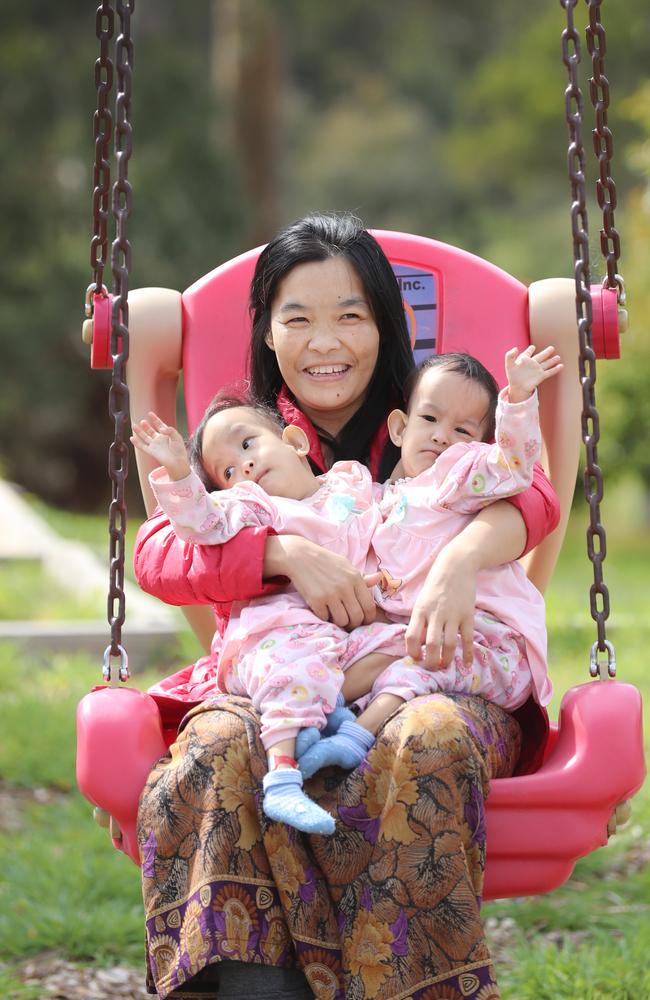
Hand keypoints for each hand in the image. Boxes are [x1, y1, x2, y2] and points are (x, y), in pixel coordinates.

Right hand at [131, 411, 190, 480]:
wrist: (178, 462)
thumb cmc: (179, 450)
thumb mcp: (177, 437)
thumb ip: (170, 430)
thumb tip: (161, 429)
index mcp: (166, 434)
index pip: (159, 425)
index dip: (155, 419)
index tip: (150, 414)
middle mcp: (159, 439)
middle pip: (150, 431)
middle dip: (146, 426)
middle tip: (142, 421)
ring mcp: (155, 445)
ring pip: (145, 437)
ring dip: (139, 432)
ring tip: (134, 426)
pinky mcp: (151, 451)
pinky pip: (142, 446)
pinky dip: (136, 442)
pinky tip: (132, 438)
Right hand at [263, 535, 377, 628]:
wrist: (300, 556)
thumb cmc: (326, 562)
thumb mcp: (346, 566)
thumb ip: (362, 577)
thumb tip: (379, 578)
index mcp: (355, 578)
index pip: (369, 606)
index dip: (368, 618)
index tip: (363, 620)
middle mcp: (345, 587)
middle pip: (357, 617)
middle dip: (354, 624)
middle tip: (349, 622)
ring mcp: (330, 594)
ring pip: (342, 621)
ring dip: (340, 622)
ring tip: (335, 615)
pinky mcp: (316, 600)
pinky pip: (326, 618)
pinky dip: (325, 617)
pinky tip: (323, 610)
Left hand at [405, 545, 476, 668]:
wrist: (456, 566)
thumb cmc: (435, 584)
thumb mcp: (422, 599)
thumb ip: (420, 619)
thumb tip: (418, 643)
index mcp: (420, 610)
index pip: (412, 636)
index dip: (412, 652)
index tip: (416, 658)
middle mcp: (436, 614)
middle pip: (432, 644)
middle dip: (431, 662)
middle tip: (432, 669)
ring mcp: (453, 615)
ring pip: (449, 644)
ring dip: (447, 659)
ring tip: (445, 666)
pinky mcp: (468, 615)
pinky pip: (467, 638)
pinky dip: (467, 653)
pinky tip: (466, 664)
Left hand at [505, 345, 562, 403]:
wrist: (518, 387)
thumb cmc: (512, 376)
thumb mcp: (509, 364)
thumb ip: (510, 355)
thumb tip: (516, 348)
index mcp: (524, 360)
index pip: (527, 353)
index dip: (529, 350)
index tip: (532, 347)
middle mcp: (532, 364)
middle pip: (541, 356)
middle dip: (546, 352)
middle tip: (552, 348)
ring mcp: (537, 370)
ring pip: (547, 363)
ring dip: (552, 360)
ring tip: (558, 357)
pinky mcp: (541, 376)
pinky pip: (549, 371)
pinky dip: (555, 369)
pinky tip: (561, 366)